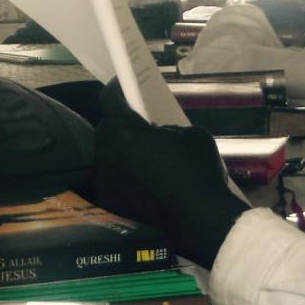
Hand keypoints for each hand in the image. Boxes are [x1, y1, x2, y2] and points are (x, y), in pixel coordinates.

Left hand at [93, 79, 248, 268]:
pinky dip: (121, 176)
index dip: (115, 88)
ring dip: (119, 151)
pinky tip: (138, 181)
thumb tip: (156, 134)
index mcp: (124, 130)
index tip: (122, 84)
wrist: (199, 219)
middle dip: (119, 123)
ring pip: (106, 156)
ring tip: (139, 155)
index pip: (109, 98)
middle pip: (106, 129)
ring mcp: (104, 179)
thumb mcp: (190, 134)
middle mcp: (106, 152)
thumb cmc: (198, 171)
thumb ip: (166, 128)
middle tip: (136, 125)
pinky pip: (110, 179)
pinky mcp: (108, 201)